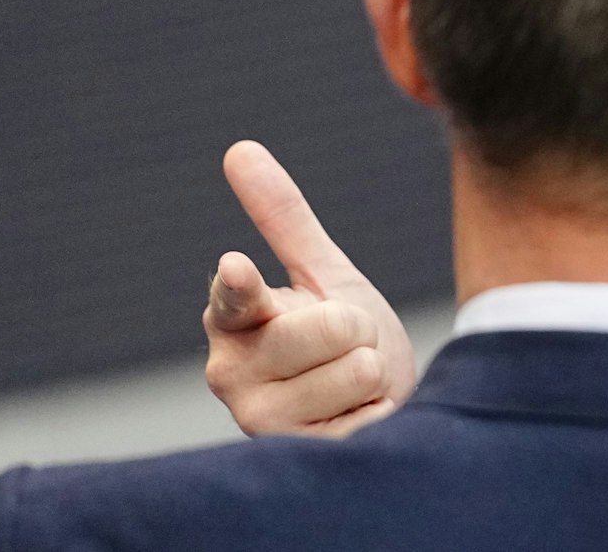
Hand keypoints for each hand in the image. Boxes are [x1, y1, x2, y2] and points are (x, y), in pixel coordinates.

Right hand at [202, 140, 416, 437]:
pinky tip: (355, 417)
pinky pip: (365, 417)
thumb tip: (240, 149)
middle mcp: (231, 373)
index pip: (234, 296)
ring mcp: (262, 421)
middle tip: (345, 344)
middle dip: (358, 329)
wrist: (376, 401)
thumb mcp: (322, 272)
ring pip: (355, 370)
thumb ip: (283, 218)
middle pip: (329, 327)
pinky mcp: (299, 458)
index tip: (238, 267)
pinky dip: (376, 412)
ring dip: (368, 373)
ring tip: (348, 384)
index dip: (240, 284)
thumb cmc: (341, 334)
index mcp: (232, 320)